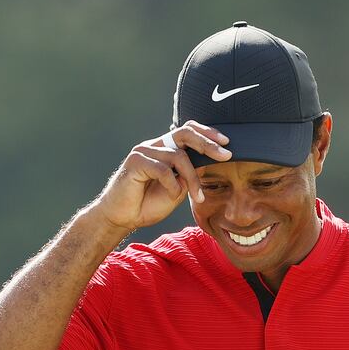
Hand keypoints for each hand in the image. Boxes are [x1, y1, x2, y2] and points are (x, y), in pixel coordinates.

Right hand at [92, 120, 230, 231]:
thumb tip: (207, 164)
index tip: (227, 142)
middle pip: (185, 133)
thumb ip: (189, 175)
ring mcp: (143, 151)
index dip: (207, 133)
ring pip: (178, 156)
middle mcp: (154, 146)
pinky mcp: (135, 161)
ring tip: (198, 196)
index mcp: (164, 149)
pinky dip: (172, 184)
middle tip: (226, 154)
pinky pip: (162, 169)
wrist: (121, 218)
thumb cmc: (146, 204)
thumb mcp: (176, 189)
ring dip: (192, 178)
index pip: (187, 131)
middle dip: (208, 143)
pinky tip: (172, 195)